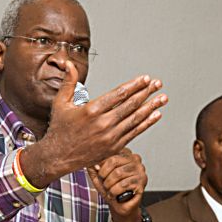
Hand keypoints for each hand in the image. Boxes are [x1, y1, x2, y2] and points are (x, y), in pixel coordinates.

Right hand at [21, 62, 166, 186]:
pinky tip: (155, 115)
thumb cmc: (59, 129)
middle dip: (147, 92)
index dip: (135, 85)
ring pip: (136, 118)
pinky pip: (134, 132)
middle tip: (157, 84)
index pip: (119, 94)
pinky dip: (147, 123)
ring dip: (151, 106)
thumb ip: (69, 82)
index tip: (145, 79)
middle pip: (131, 104)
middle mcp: (103, 123)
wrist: (58, 156)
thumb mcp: (60, 103)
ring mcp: (110, 136)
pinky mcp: (114, 147)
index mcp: (91, 110)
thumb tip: (69, 64)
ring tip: (162, 98)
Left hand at [87, 149, 146, 221]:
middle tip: (104, 184)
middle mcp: (135, 160)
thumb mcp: (98, 177)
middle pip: (113, 161)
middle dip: (104, 175)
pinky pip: (123, 184)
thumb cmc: (112, 189)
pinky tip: (114, 194)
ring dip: (109, 185)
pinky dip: (114, 191)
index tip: (99, 174)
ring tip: (109, 190)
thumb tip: (90, 162)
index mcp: (125, 154)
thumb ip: (93, 167)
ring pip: (118, 173)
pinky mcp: (141, 183)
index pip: (110, 153)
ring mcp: (140, 171)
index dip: (101, 165)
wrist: (121, 206)